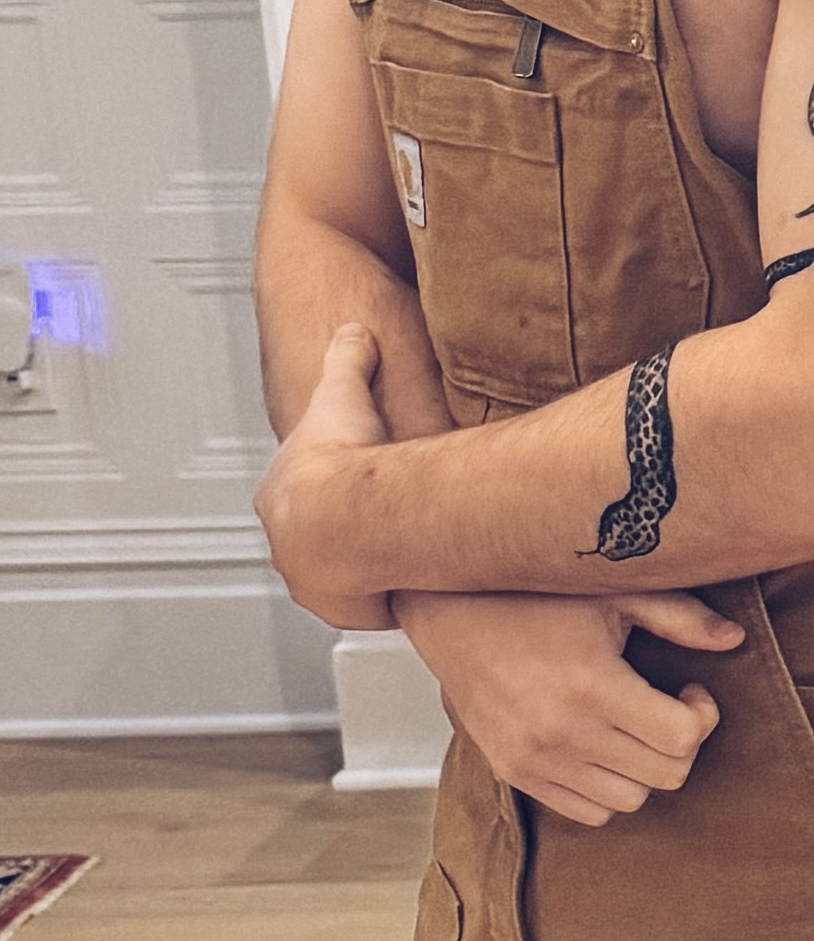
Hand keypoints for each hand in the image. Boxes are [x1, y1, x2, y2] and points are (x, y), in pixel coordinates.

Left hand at [257, 320, 393, 628]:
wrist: (351, 514)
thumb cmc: (341, 459)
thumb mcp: (342, 391)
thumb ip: (348, 357)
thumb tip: (355, 331)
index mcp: (277, 495)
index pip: (299, 495)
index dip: (328, 489)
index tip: (354, 489)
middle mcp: (285, 543)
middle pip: (314, 542)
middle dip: (342, 537)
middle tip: (380, 529)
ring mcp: (310, 580)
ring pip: (338, 579)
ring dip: (363, 572)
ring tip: (399, 562)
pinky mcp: (342, 609)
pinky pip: (366, 607)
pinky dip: (385, 599)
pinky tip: (410, 586)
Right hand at [395, 588, 744, 825]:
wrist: (447, 612)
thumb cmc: (533, 594)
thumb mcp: (611, 591)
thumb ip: (679, 616)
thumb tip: (735, 640)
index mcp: (592, 686)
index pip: (683, 740)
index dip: (702, 716)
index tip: (689, 691)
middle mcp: (562, 733)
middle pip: (664, 776)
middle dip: (681, 744)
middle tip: (668, 708)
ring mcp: (534, 760)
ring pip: (629, 802)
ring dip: (644, 770)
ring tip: (633, 727)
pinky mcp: (513, 773)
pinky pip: (586, 812)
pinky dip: (606, 789)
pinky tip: (601, 744)